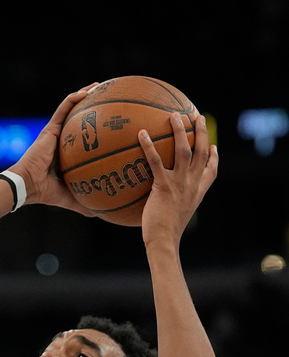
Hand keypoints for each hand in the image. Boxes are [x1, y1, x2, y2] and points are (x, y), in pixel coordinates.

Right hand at [11, 83, 98, 214]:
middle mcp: (60, 140)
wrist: (27, 186)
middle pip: (77, 119)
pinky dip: (74, 99)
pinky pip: (63, 109)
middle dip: (92, 107)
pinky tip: (87, 91)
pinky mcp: (49, 129)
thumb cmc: (44, 192)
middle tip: (109, 98)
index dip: (94, 129)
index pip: (80, 138)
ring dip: (85, 95)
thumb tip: (101, 215)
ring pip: (71, 109)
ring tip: (99, 86)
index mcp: (65, 154)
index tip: (110, 124)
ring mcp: (54, 133)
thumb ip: (84, 203)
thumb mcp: (70, 197)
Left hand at [139, 113, 217, 247]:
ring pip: (184, 150)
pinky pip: (156, 161)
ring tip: (174, 116)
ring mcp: (180, 183)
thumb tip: (156, 203)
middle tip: (197, 117)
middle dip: (202, 132)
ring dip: (180, 131)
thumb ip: (171, 205)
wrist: (165, 240)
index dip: (213, 158)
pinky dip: (149, 146)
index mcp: (198, 191)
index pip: (211, 171)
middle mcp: (192, 183)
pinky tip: (142, 134)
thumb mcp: (175, 216)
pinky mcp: (163, 185)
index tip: (213, 147)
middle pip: (201, 152)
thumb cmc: (165, 233)